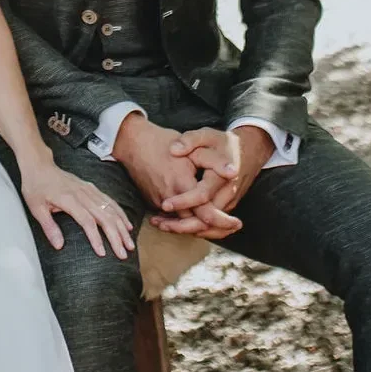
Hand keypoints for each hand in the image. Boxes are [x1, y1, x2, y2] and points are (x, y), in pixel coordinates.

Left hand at [21, 157, 135, 259]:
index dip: (96, 238)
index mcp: (69, 200)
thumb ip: (49, 227)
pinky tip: (127, 225)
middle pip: (105, 217)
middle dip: (117, 237)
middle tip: (124, 253)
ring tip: (130, 243)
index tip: (103, 253)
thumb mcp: (36, 208)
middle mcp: (83, 194)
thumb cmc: (36, 186)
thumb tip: (59, 246)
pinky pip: (110, 202)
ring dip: (122, 227)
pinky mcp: (92, 188)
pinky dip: (120, 214)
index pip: (87, 221)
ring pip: (111, 209)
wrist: (40, 166)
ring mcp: (89, 190)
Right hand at [113, 114, 238, 235]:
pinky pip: (172, 218)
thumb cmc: (164, 142)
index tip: (237, 222)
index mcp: (182, 185)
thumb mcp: (193, 147)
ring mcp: (158, 202)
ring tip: (220, 226)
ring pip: (182, 224)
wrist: (133, 143)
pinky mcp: (153, 203)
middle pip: (194, 225)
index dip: (223, 221)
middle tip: (233, 228)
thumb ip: (215, 161)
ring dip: (201, 227)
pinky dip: (186, 221)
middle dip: (215, 230)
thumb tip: (234, 172)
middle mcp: (169, 199)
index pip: (205, 214)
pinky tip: (199, 220)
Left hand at [149, 125, 273, 238]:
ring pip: (209, 226)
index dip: (183, 202)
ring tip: (161, 225)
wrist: (247, 151)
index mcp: (222, 176)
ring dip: (185, 229)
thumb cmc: (222, 143)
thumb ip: (190, 140)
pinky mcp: (225, 209)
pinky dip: (193, 228)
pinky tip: (172, 225)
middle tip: (158, 223)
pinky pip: (210, 225)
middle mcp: (227, 194)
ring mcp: (228, 204)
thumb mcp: (207, 135)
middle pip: (206, 219)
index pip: (202, 195)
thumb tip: (174, 149)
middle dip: (182, 224)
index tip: (165, 204)